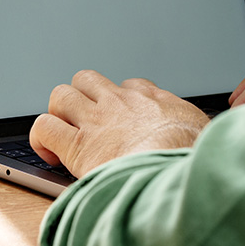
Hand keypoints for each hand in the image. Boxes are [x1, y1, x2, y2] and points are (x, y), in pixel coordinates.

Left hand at [30, 70, 210, 178]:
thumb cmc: (191, 154)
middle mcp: (120, 103)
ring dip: (59, 112)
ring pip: (61, 95)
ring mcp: (96, 120)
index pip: (130, 85)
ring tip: (65, 133)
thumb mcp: (202, 132)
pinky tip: (50, 154)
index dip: (122, 100)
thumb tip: (199, 135)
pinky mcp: (77, 145)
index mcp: (152, 99)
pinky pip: (44, 127)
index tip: (124, 119)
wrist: (173, 166)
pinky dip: (42, 138)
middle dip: (82, 96)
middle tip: (85, 120)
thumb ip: (193, 127)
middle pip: (87, 79)